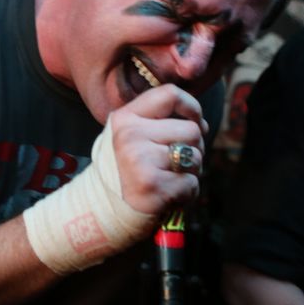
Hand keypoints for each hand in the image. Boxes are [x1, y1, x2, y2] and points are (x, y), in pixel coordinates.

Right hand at [109, 84, 206, 215]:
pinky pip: (192, 183)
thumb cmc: (125, 171)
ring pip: (196, 157)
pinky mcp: (153, 186)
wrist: (101, 210)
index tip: (194, 122)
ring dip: (190, 172)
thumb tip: (202, 124)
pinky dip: (187, 193)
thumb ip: (159, 121)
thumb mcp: (130, 136)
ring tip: (168, 179)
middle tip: (174, 164)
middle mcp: (130, 135)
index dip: (192, 107)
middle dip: (193, 148)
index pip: (171, 94)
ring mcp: (140, 160)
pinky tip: (168, 196)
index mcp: (124, 118)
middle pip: (192, 130)